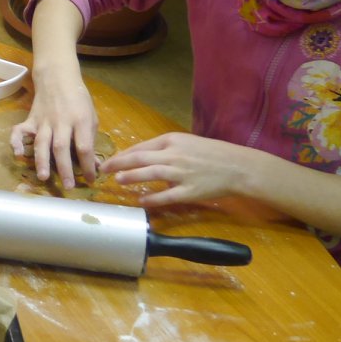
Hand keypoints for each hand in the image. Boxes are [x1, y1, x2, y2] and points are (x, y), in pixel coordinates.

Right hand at [10, 67, 99, 188]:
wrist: (57, 78)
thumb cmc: (78, 99)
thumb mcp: (91, 116)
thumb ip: (90, 139)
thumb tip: (94, 164)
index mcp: (80, 120)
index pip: (84, 147)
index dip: (88, 165)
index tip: (91, 180)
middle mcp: (61, 122)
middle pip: (61, 147)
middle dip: (65, 169)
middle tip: (68, 186)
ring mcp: (44, 120)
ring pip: (42, 142)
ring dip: (42, 161)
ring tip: (44, 177)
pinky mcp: (31, 119)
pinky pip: (20, 131)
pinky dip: (16, 142)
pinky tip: (17, 153)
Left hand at [102, 133, 263, 206]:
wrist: (236, 166)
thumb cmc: (209, 153)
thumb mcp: (184, 142)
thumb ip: (163, 148)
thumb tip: (139, 156)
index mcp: (172, 140)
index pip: (141, 146)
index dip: (122, 154)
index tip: (109, 160)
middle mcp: (174, 155)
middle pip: (141, 157)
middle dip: (119, 163)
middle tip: (104, 169)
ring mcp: (182, 173)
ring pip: (151, 173)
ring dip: (132, 176)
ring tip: (118, 180)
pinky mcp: (190, 191)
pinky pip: (167, 196)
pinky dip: (153, 198)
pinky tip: (141, 201)